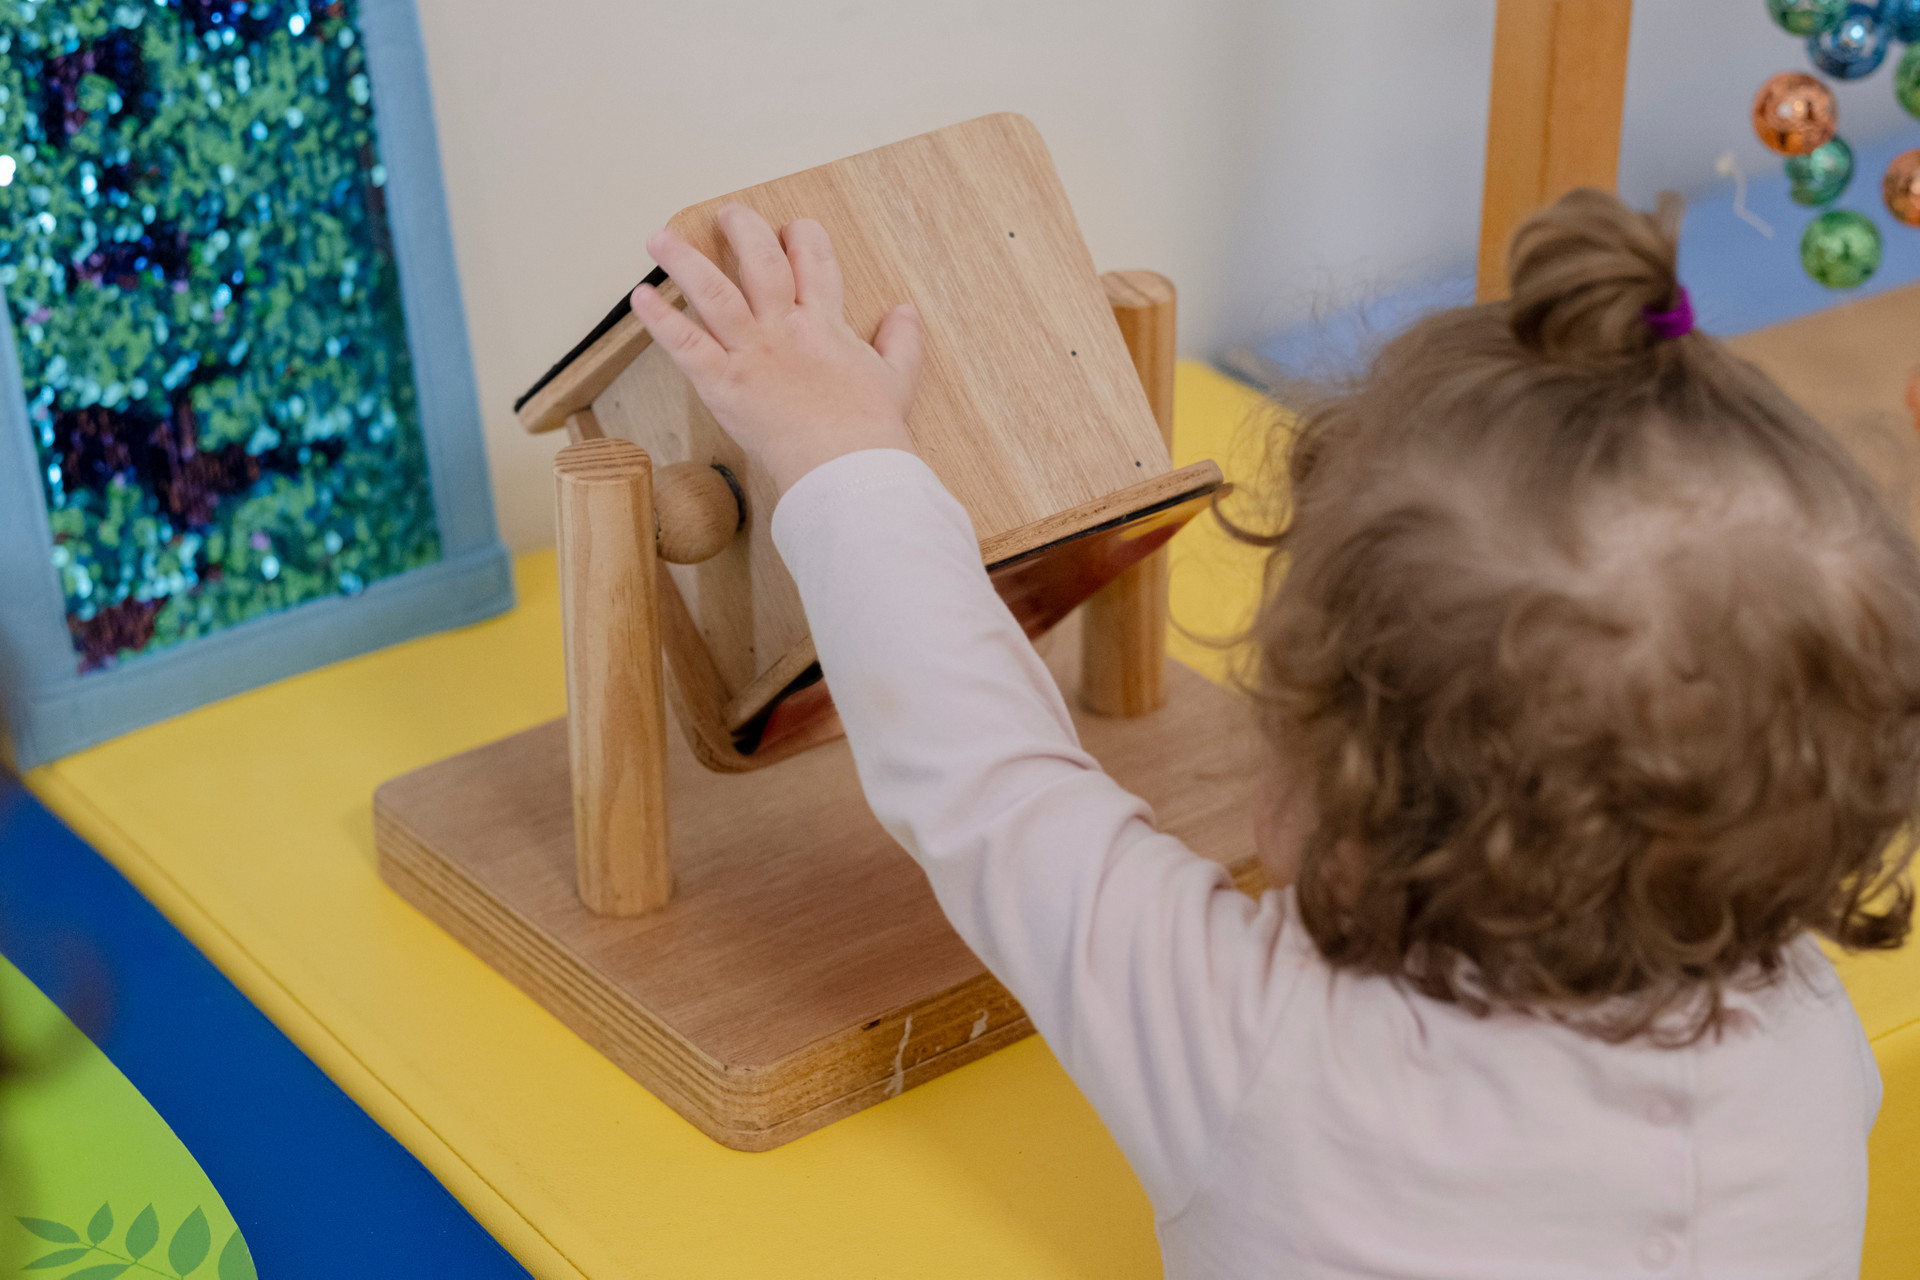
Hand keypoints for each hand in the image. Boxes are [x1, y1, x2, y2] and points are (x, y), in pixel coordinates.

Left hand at [631, 204, 922, 495]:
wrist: (848, 468)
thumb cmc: (871, 431)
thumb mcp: (898, 379)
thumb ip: (901, 340)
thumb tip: (905, 311)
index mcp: (826, 324)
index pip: (815, 262)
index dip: (803, 237)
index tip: (794, 227)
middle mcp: (785, 328)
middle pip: (761, 262)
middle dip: (744, 230)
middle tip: (728, 215)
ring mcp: (752, 353)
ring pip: (714, 293)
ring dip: (684, 262)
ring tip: (660, 238)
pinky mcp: (724, 384)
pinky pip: (686, 344)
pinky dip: (661, 320)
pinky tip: (642, 297)